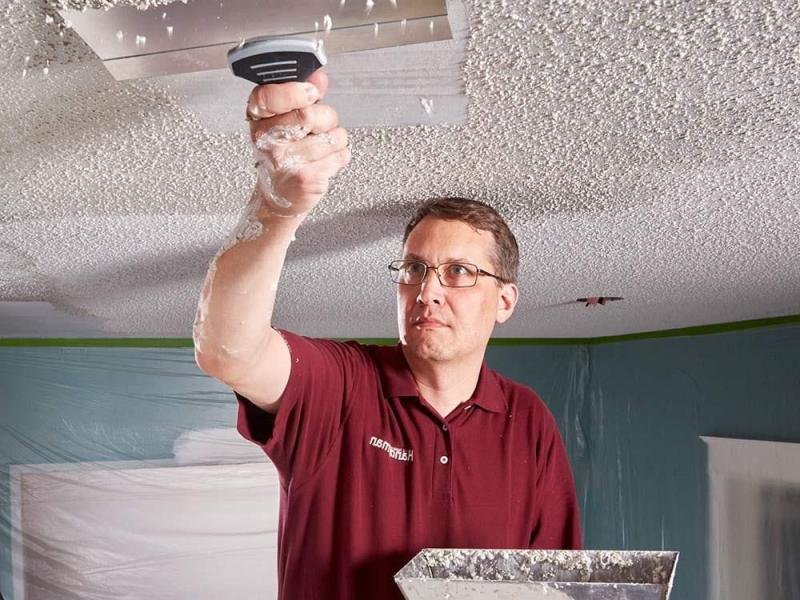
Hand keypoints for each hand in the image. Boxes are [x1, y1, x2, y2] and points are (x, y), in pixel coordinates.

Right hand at [246, 71, 350, 215]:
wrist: (279, 196)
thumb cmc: (283, 156)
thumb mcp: (284, 120)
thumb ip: (301, 96)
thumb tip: (318, 77)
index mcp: (258, 119)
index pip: (267, 97)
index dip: (293, 92)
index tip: (311, 92)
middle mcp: (266, 140)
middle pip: (309, 114)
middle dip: (325, 118)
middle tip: (317, 129)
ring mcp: (285, 161)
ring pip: (331, 135)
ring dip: (335, 140)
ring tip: (318, 149)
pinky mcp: (306, 178)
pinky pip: (340, 154)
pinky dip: (339, 157)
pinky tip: (322, 163)